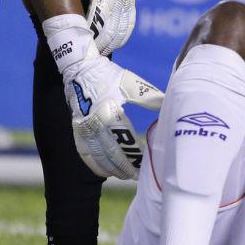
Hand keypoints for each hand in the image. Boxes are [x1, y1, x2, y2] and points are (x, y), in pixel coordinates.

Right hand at [61, 42, 162, 179]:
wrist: (81, 68)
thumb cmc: (110, 76)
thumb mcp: (132, 83)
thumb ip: (149, 97)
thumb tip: (168, 107)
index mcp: (108, 110)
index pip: (123, 139)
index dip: (134, 153)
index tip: (145, 162)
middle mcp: (92, 122)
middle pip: (109, 152)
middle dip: (123, 166)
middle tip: (137, 175)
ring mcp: (82, 127)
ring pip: (96, 155)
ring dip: (109, 168)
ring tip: (124, 175)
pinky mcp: (76, 129)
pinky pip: (84, 152)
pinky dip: (94, 164)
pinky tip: (104, 170)